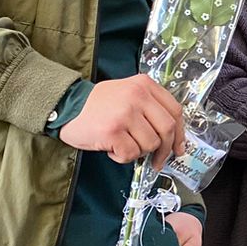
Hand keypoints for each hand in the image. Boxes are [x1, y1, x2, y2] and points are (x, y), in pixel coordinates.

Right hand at [58, 75, 184, 170]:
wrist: (65, 105)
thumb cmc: (98, 104)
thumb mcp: (128, 93)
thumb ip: (150, 107)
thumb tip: (173, 137)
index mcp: (145, 85)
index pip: (175, 111)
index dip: (180, 133)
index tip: (179, 148)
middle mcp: (138, 96)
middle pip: (167, 129)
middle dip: (165, 150)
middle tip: (158, 160)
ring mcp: (125, 113)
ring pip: (150, 144)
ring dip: (139, 152)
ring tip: (123, 145)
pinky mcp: (112, 131)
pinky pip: (131, 154)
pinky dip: (122, 157)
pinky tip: (112, 149)